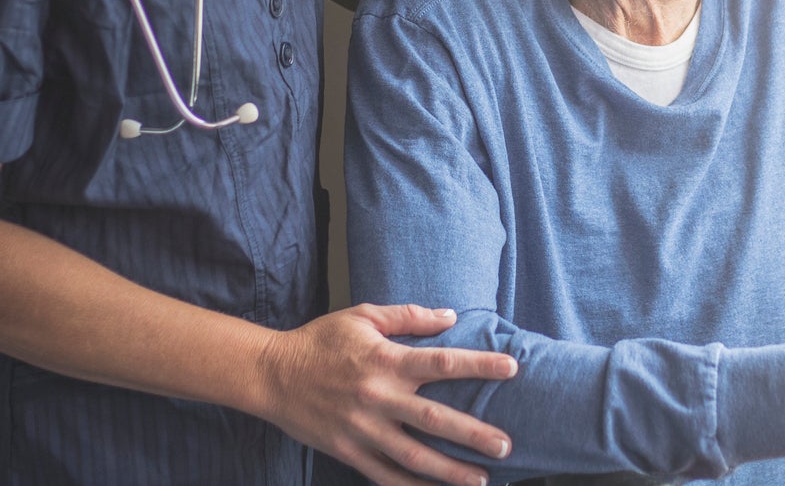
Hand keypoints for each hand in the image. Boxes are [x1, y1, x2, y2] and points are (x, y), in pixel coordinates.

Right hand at [261, 303, 517, 485]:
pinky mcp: (348, 451)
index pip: (443, 363)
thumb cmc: (321, 340)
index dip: (480, 365)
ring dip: (449, 471)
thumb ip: (408, 316)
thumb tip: (449, 316)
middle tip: (506, 445)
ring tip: (481, 480)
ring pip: (414, 457)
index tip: (512, 369)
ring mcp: (363, 429)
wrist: (271, 374)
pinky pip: (384, 476)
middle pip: (435, 420)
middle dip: (473, 434)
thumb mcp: (364, 316)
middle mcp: (378, 397)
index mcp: (386, 360)